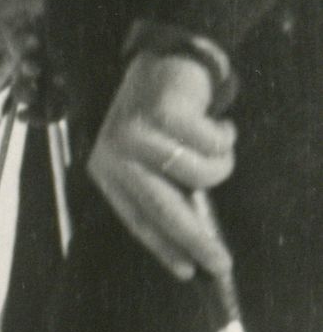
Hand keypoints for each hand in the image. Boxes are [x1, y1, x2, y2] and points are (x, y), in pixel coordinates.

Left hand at [86, 50, 237, 282]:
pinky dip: (224, 134)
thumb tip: (195, 241)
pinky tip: (214, 120)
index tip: (186, 272)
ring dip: (221, 160)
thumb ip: (167, 191)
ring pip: (201, 174)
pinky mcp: (161, 113)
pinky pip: (214, 144)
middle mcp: (114, 153)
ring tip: (214, 140)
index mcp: (106, 169)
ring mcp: (135, 132)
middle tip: (221, 262)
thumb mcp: (153, 157)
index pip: (136, 218)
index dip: (163, 247)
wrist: (166, 59)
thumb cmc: (162, 117)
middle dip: (196, 239)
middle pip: (163, 209)